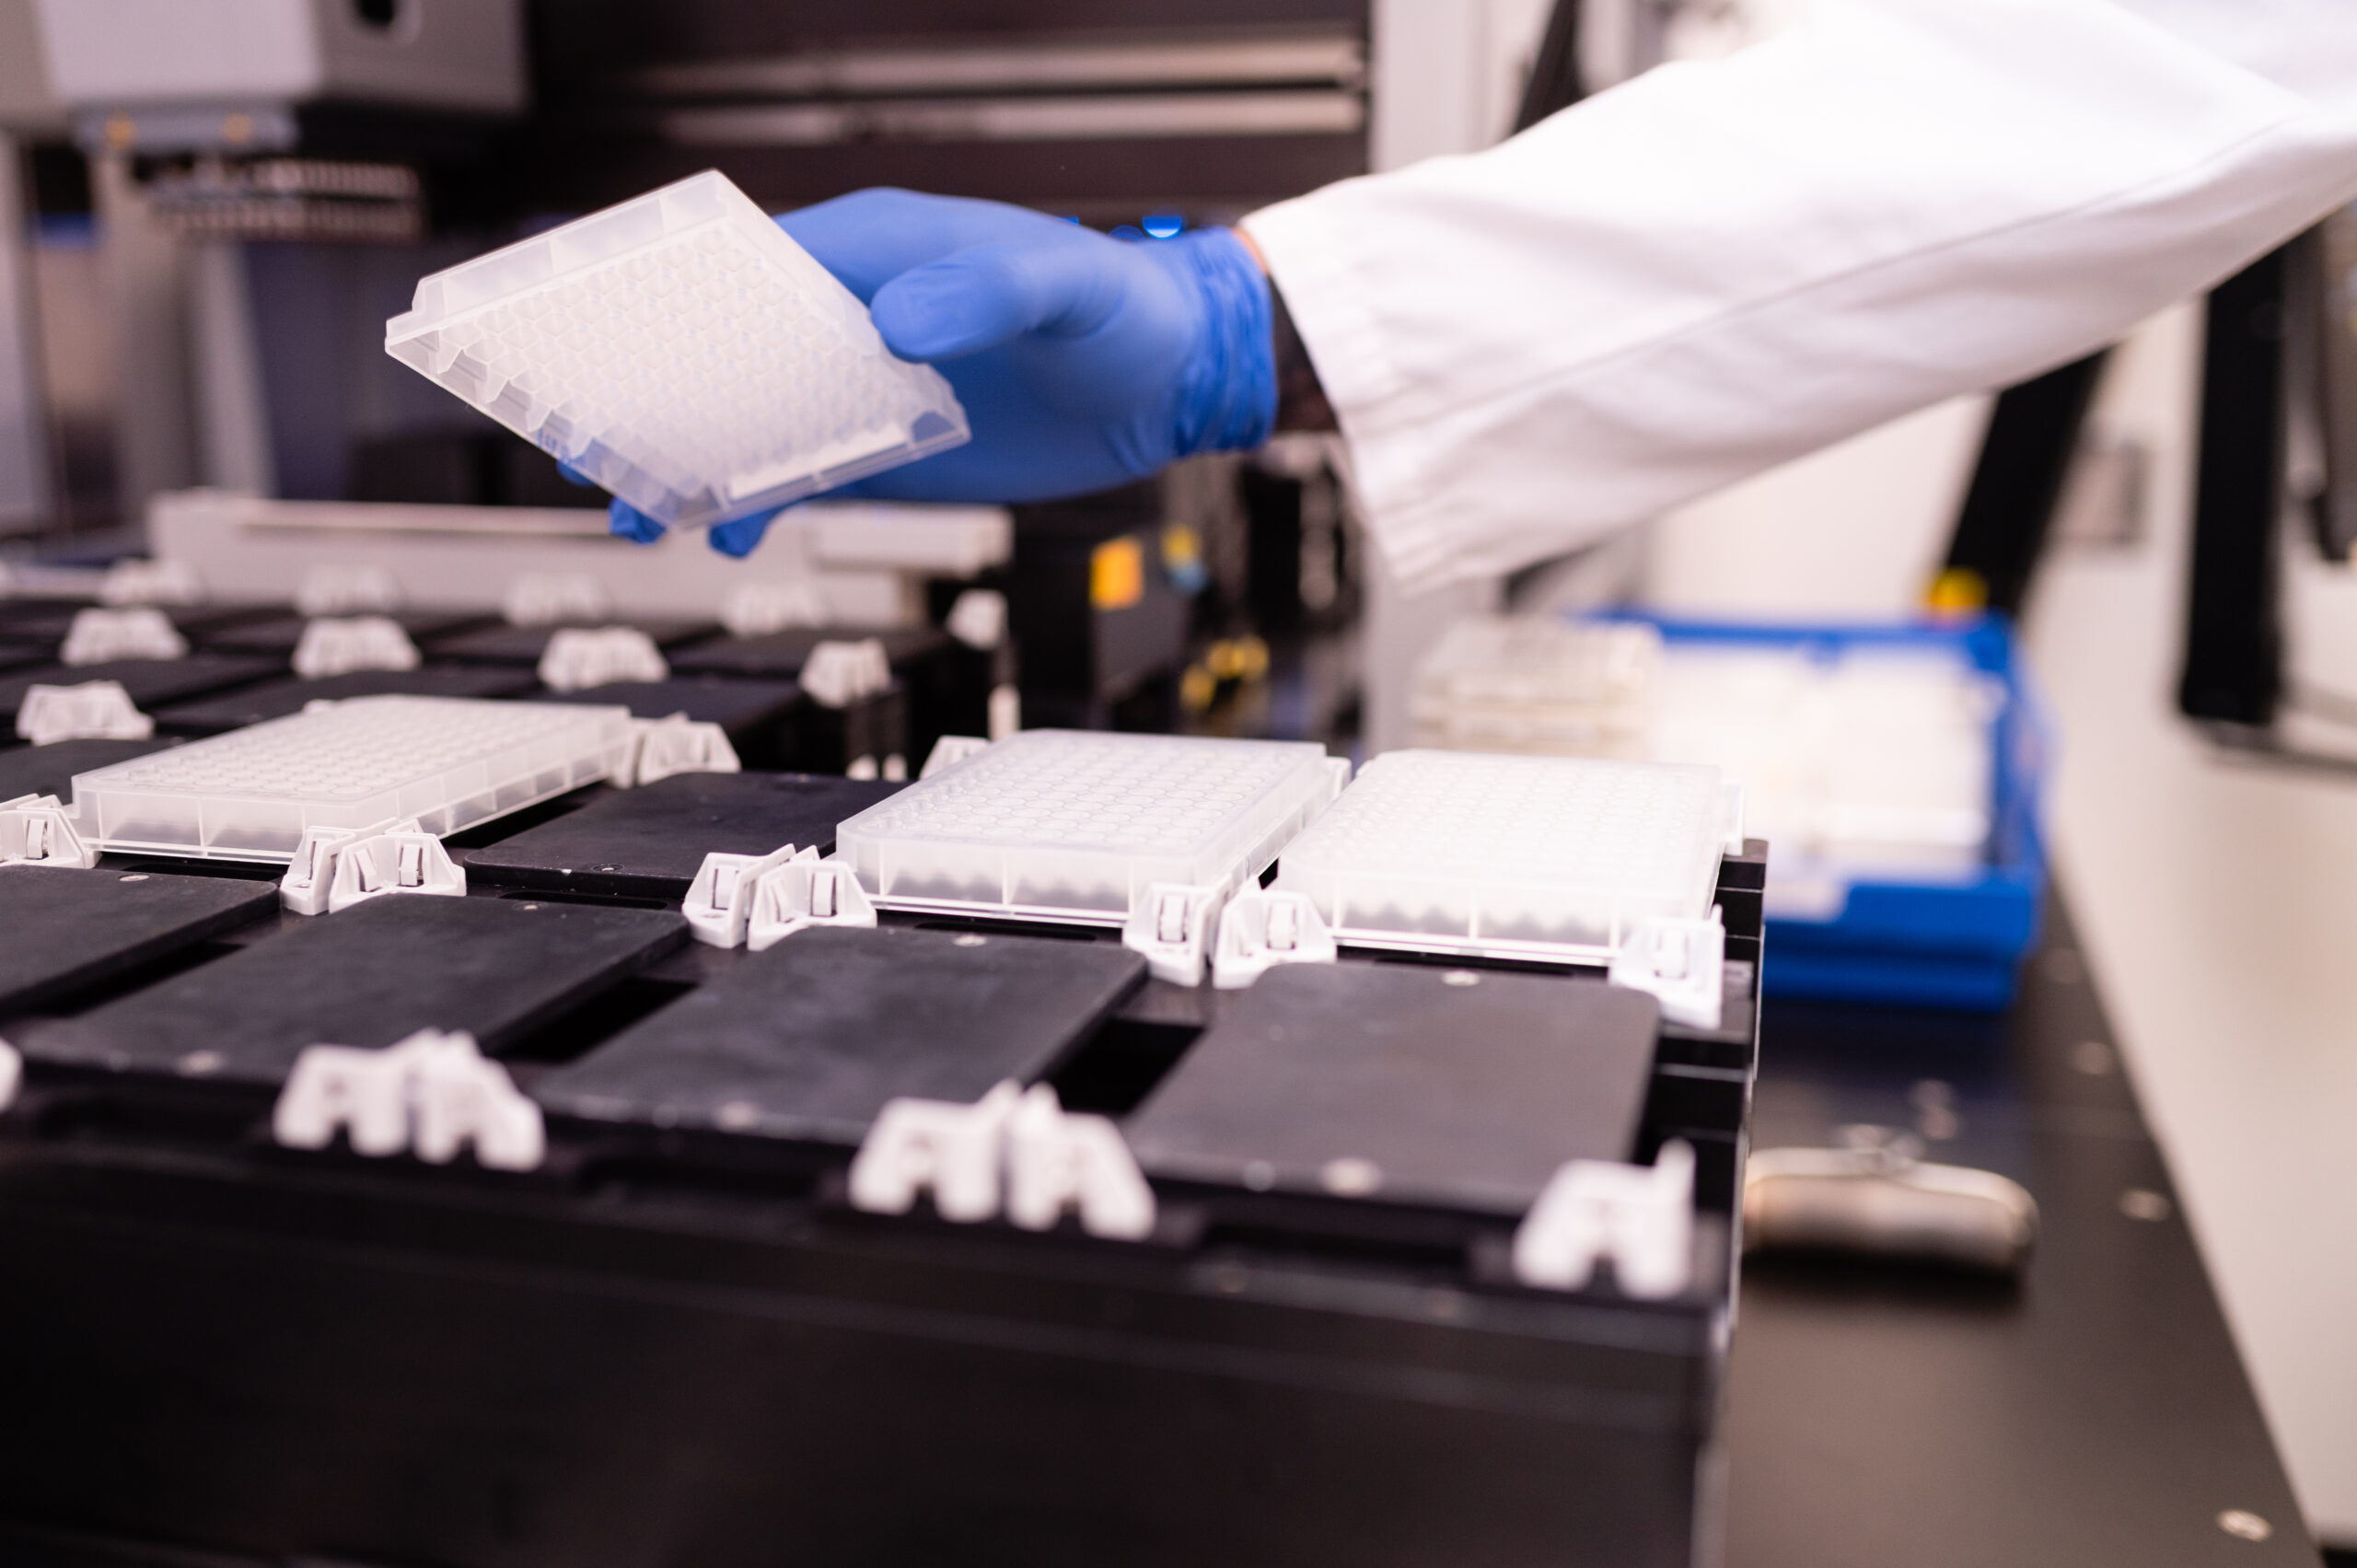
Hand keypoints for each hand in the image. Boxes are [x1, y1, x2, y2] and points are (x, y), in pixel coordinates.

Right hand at [602, 189, 1274, 556]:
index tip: (612, 339)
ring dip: (688, 462)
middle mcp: (853, 313)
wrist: (1166, 379)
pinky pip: (803, 474)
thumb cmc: (1120, 306)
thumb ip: (987, 291)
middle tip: (587, 444)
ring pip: (750, 420)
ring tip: (633, 509)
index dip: (676, 301)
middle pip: (725, 349)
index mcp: (874, 249)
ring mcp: (864, 383)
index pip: (750, 267)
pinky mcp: (890, 446)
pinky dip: (754, 502)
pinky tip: (723, 535)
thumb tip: (899, 316)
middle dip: (654, 395)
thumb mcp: (1063, 286)